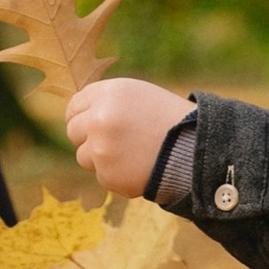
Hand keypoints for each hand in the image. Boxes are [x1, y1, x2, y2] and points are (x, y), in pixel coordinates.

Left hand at [65, 73, 190, 197]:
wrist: (194, 150)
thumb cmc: (169, 119)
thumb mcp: (139, 95)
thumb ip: (107, 101)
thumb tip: (78, 115)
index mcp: (109, 93)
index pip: (75, 105)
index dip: (83, 115)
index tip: (91, 123)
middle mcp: (100, 118)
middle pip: (73, 131)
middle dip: (88, 137)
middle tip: (113, 142)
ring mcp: (101, 148)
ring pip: (84, 156)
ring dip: (101, 158)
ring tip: (131, 154)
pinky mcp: (107, 174)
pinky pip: (101, 176)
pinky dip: (117, 175)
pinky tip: (138, 167)